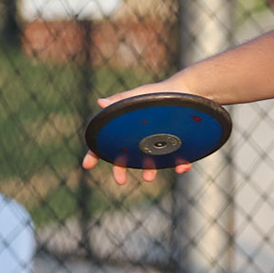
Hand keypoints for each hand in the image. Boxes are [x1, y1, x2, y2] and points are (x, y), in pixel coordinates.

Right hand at [80, 80, 196, 185]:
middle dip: (120, 170)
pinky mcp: (180, 148)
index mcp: (127, 129)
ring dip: (149, 171)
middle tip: (120, 181)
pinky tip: (182, 166)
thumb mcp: (138, 96)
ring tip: (149, 177)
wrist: (187, 90)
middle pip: (125, 159)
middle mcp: (141, 140)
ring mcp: (160, 145)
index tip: (86, 165)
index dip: (94, 154)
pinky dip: (181, 165)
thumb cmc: (158, 92)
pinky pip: (179, 160)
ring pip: (151, 163)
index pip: (106, 142)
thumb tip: (100, 103)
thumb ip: (120, 101)